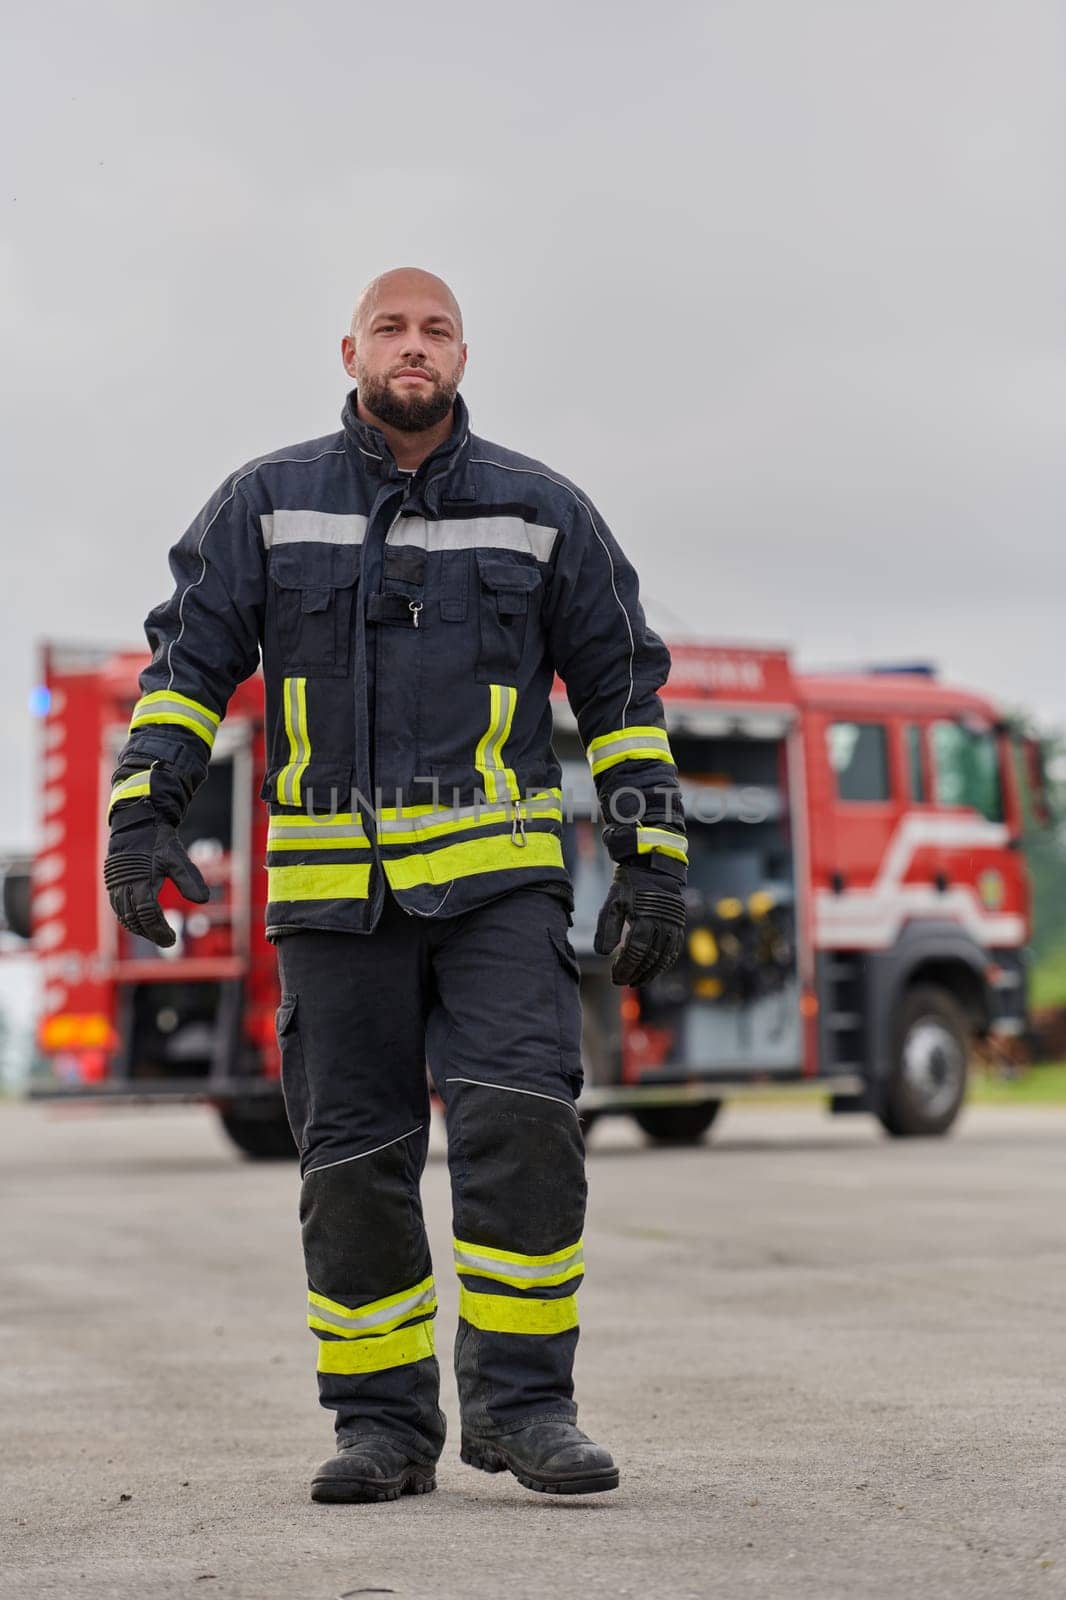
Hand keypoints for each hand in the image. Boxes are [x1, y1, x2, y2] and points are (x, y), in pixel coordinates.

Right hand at [103, 806, 208, 947]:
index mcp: (139, 880)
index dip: (160, 930)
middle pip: (134, 920)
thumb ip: (189, 878)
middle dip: (150, 933)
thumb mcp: (177, 857)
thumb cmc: (157, 840)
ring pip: (124, 916)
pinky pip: (119, 908)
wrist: (136, 822)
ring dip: (139, 928)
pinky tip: (142, 922)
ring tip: (156, 934)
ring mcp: (116, 885)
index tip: (173, 939)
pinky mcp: (113, 883)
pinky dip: (130, 918)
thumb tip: (203, 900)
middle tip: (168, 940)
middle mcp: (124, 885)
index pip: (148, 914)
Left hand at [593, 863, 686, 986]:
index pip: (635, 952)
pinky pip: (672, 952)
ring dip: (650, 973)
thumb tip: (603, 953)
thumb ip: (607, 929)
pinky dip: (662, 964)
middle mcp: (662, 924)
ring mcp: (673, 926)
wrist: (652, 868)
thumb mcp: (613, 904)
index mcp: (644, 918)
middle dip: (635, 973)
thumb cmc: (628, 886)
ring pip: (663, 959)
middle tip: (621, 981)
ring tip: (635, 981)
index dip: (625, 968)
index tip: (615, 977)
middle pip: (649, 959)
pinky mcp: (678, 927)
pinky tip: (651, 970)